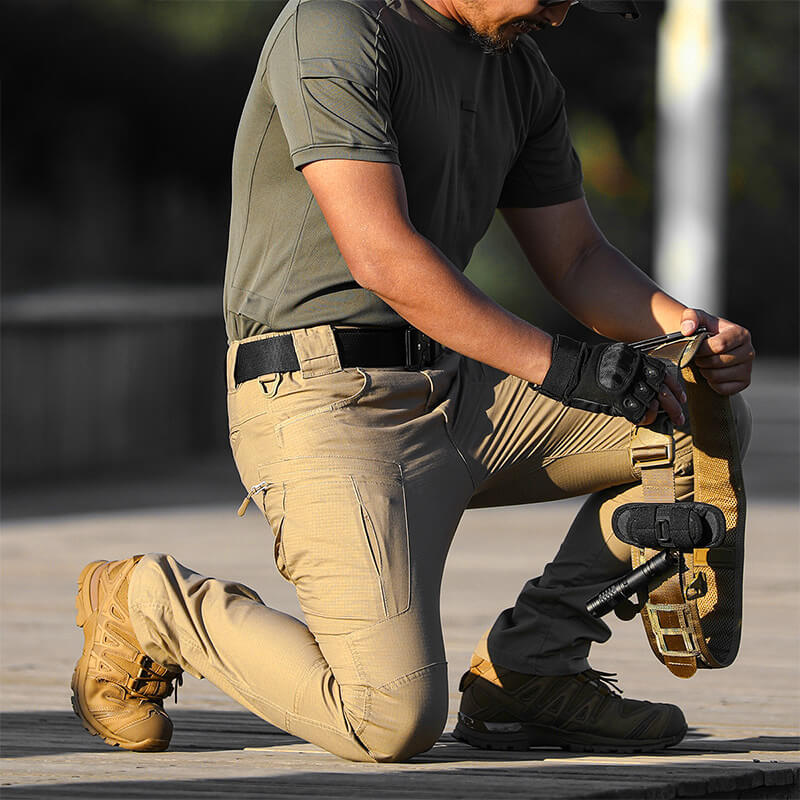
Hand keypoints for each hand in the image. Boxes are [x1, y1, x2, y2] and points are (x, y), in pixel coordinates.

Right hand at [538, 335, 685, 426]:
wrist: (572, 369)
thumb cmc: (591, 364)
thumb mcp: (618, 357)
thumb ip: (635, 366)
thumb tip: (649, 379)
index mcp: (636, 360)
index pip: (664, 373)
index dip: (675, 387)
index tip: (680, 396)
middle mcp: (635, 372)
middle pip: (663, 389)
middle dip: (675, 405)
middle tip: (680, 415)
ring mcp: (627, 386)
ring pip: (654, 403)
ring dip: (664, 413)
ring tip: (672, 420)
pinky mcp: (618, 400)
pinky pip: (639, 413)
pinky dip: (646, 418)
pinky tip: (648, 420)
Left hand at [680, 309, 753, 394]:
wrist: (709, 347)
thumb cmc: (704, 331)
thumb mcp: (696, 319)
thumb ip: (690, 317)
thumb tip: (688, 329)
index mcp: (741, 334)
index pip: (719, 346)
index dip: (701, 349)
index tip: (695, 347)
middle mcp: (749, 351)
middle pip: (718, 362)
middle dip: (701, 360)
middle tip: (698, 357)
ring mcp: (748, 368)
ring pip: (718, 376)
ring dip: (704, 372)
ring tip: (704, 364)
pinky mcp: (744, 382)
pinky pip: (722, 388)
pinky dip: (712, 384)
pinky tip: (711, 374)